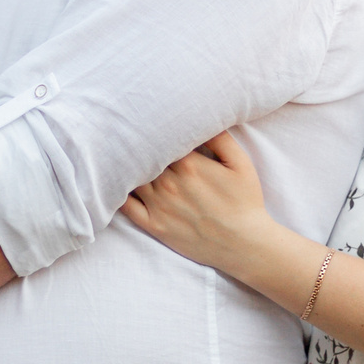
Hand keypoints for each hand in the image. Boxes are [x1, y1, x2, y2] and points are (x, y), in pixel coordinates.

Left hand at [121, 131, 280, 274]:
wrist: (243, 244)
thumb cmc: (245, 201)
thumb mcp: (241, 164)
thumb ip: (220, 138)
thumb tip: (201, 118)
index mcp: (188, 164)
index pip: (160, 138)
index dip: (155, 130)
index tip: (152, 122)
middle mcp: (168, 183)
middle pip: (143, 156)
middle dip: (140, 146)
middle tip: (132, 133)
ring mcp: (158, 205)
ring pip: (132, 177)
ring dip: (128, 166)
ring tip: (124, 155)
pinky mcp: (154, 225)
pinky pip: (126, 207)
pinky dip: (119, 193)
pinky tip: (118, 183)